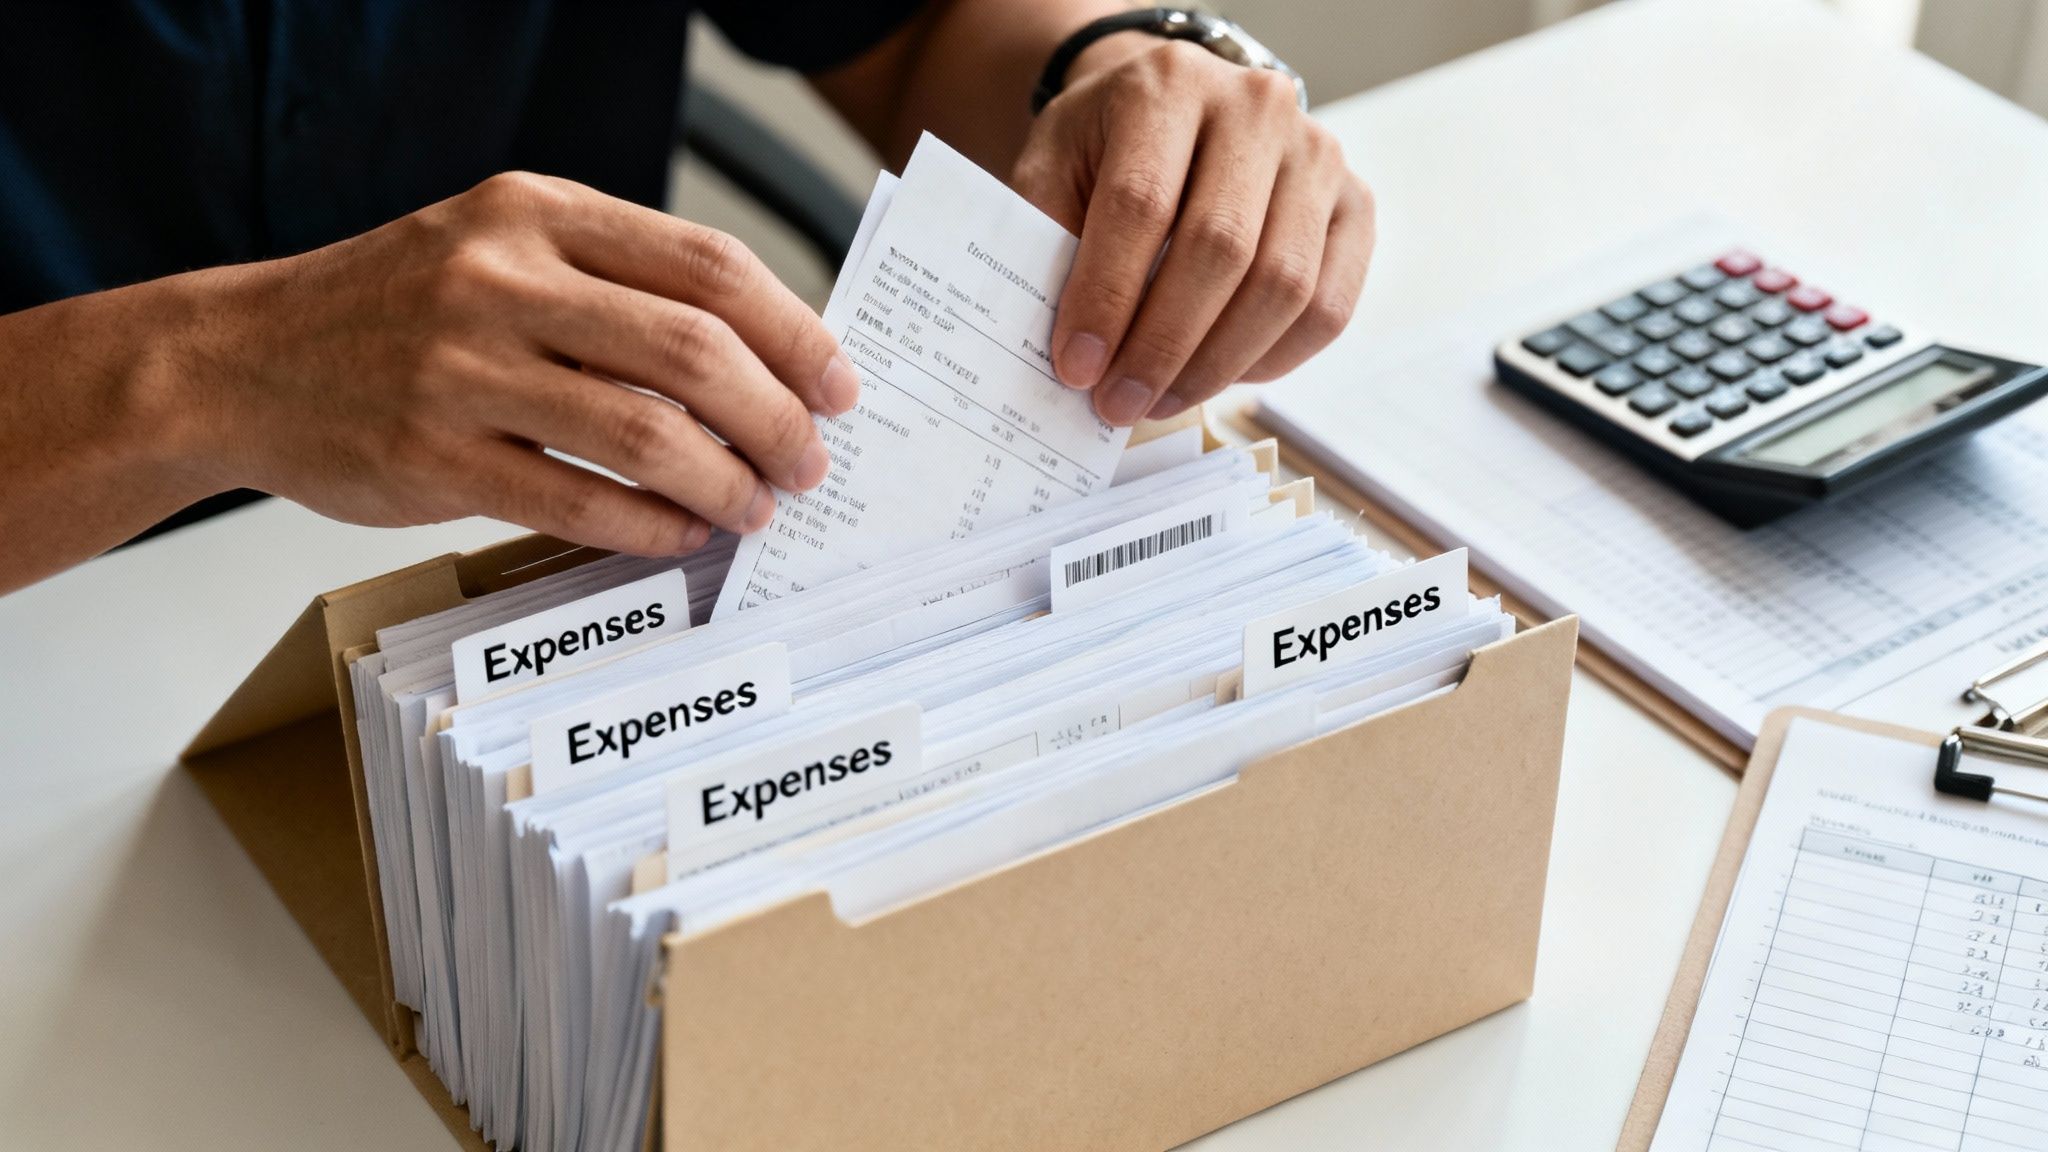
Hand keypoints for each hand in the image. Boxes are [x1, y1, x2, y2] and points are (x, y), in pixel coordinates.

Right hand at [187, 172, 858, 553]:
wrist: (237, 360)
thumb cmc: (393, 311)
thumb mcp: (499, 250)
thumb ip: (613, 285)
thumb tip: (760, 358)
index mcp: (537, 212)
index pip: (709, 265)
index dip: (796, 331)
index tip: (838, 383)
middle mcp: (503, 277)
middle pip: (695, 349)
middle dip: (777, 417)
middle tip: (809, 462)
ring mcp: (463, 368)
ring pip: (646, 431)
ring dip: (725, 481)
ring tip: (756, 508)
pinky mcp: (433, 456)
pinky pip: (578, 500)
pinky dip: (650, 525)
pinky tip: (682, 534)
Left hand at [1012, 39, 1373, 425]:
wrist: (1178, 112)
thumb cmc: (1107, 149)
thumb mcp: (1053, 168)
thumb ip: (1051, 243)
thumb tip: (1072, 354)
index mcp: (1169, 85)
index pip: (1142, 203)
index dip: (1108, 296)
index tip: (1077, 367)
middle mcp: (1257, 107)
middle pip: (1222, 248)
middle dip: (1163, 345)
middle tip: (1118, 404)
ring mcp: (1318, 154)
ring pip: (1284, 286)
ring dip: (1216, 364)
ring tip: (1160, 400)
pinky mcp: (1355, 204)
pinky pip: (1328, 307)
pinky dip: (1272, 359)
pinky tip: (1218, 376)